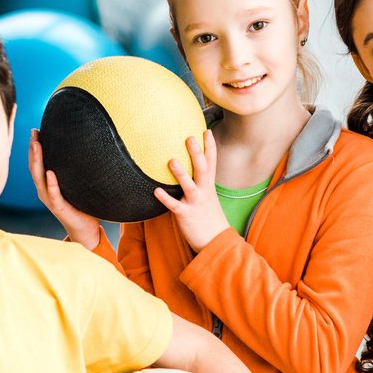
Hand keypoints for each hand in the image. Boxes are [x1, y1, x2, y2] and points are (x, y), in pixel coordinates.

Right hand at [30, 129, 101, 248]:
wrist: (84, 228)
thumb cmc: (80, 205)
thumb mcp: (74, 184)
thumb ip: (73, 171)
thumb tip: (82, 149)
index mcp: (46, 184)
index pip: (37, 163)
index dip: (34, 147)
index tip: (35, 131)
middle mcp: (44, 190)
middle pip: (34, 167)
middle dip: (33, 149)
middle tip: (34, 133)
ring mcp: (50, 199)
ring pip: (39, 178)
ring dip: (38, 161)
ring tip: (37, 145)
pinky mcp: (59, 207)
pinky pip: (54, 194)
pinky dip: (51, 183)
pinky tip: (50, 172)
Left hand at [156, 130, 231, 251]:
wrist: (216, 241)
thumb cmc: (208, 218)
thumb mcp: (208, 197)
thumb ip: (200, 183)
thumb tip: (191, 170)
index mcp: (209, 186)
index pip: (211, 163)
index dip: (210, 147)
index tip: (206, 130)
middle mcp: (204, 192)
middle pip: (202, 169)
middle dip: (197, 153)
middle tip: (190, 137)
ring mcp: (195, 203)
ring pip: (189, 186)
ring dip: (181, 173)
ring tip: (171, 160)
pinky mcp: (186, 215)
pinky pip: (175, 205)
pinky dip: (165, 198)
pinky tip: (156, 191)